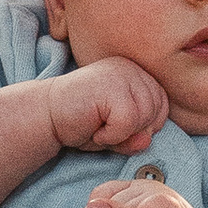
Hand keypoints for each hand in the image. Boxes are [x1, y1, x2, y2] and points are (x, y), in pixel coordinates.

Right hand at [46, 56, 168, 156]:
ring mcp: (121, 73)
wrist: (44, 116)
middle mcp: (130, 67)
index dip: (143, 126)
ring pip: (145, 117)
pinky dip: (112, 135)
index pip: (162, 104)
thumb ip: (138, 137)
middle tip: (104, 128)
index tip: (115, 126)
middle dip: (134, 131)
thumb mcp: (117, 133)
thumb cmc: (80, 122)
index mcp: (135, 72)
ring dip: (122, 134)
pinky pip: (129, 121)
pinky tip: (94, 129)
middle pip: (156, 111)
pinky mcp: (110, 86)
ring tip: (98, 127)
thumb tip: (147, 140)